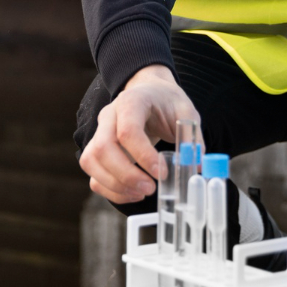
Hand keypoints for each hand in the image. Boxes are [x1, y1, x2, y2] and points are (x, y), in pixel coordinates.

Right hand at [79, 64, 200, 203]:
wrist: (150, 92)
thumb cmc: (166, 102)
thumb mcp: (186, 113)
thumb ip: (192, 138)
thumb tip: (195, 165)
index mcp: (131, 102)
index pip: (128, 131)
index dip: (143, 156)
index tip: (162, 173)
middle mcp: (109, 116)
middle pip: (103, 148)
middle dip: (126, 175)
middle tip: (151, 188)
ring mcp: (99, 132)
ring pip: (91, 162)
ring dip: (115, 184)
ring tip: (142, 193)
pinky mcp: (98, 150)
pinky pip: (93, 173)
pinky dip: (110, 189)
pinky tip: (133, 193)